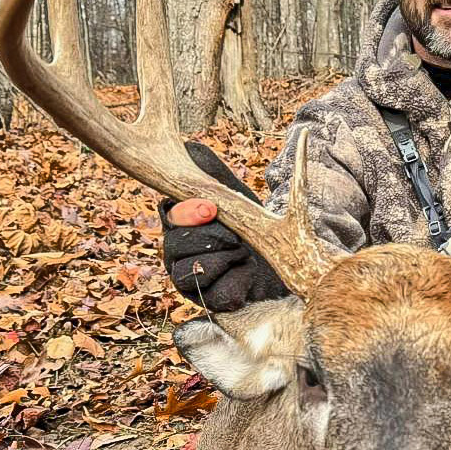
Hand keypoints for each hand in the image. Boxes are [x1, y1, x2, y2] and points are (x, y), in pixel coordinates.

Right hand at [161, 142, 284, 311]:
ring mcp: (186, 279)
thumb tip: (189, 147)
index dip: (188, 212)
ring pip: (193, 269)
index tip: (212, 209)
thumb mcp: (234, 196)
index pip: (169, 213)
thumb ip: (212, 171)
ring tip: (243, 255)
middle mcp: (174, 251)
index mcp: (178, 222)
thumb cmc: (253, 228)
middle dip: (217, 236)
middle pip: (178, 242)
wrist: (281, 267)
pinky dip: (239, 280)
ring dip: (228, 258)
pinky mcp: (205, 302)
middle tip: (238, 238)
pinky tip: (247, 274)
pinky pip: (214, 293)